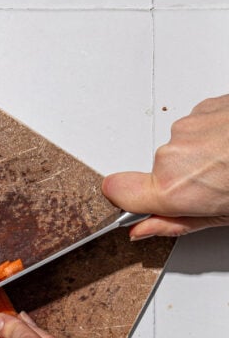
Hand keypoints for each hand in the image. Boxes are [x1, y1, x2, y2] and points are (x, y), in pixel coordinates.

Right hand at [102, 94, 228, 238]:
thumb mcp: (222, 217)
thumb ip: (175, 224)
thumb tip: (143, 230)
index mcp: (172, 190)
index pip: (118, 192)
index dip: (124, 199)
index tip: (130, 205)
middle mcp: (172, 155)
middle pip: (157, 173)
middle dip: (181, 182)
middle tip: (214, 189)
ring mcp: (188, 127)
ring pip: (180, 150)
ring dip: (201, 158)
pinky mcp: (204, 107)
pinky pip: (196, 129)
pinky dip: (212, 138)